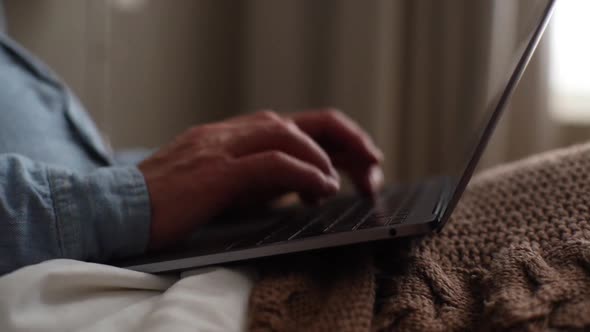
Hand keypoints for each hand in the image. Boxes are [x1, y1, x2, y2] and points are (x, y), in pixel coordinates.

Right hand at [139, 109, 382, 248]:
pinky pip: (271, 163)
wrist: (117, 211)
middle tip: (373, 162)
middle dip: (345, 137)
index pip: (293, 125)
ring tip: (348, 181)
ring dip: (326, 156)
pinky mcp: (214, 172)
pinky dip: (304, 173)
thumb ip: (258, 179)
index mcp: (232, 136)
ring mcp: (221, 148)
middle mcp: (230, 134)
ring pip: (288, 133)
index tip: (359, 161)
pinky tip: (322, 188)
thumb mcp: (221, 185)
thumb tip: (303, 185)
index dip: (333, 139)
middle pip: (301, 121)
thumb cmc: (168, 204)